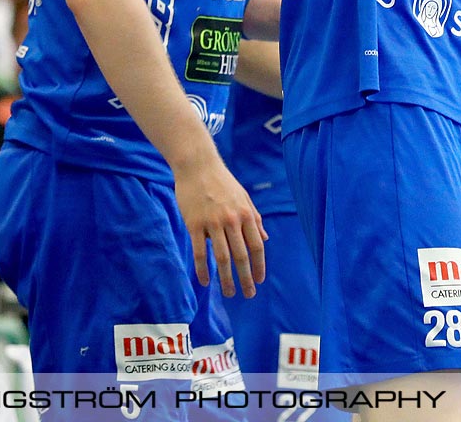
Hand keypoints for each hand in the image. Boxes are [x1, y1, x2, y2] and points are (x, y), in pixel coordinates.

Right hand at [175, 155, 265, 297]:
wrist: (197, 165)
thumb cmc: (222, 182)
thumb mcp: (244, 197)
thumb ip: (255, 219)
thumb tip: (265, 240)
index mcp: (246, 214)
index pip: (256, 246)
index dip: (259, 265)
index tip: (259, 280)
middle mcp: (232, 220)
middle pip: (241, 256)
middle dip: (246, 278)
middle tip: (248, 295)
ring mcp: (212, 223)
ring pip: (222, 258)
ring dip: (226, 279)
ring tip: (229, 293)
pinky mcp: (194, 224)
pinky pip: (200, 252)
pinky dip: (203, 269)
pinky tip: (205, 281)